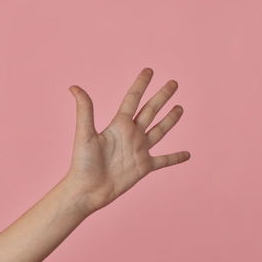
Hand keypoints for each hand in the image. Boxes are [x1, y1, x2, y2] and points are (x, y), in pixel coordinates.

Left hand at [63, 69, 188, 213]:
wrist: (87, 191)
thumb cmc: (82, 164)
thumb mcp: (84, 134)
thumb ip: (85, 110)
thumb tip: (73, 87)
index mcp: (118, 125)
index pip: (133, 99)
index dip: (141, 84)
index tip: (149, 70)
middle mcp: (131, 135)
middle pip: (150, 111)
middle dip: (162, 96)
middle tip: (173, 83)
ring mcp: (139, 151)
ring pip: (159, 131)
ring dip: (170, 120)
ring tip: (180, 108)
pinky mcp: (144, 167)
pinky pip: (164, 161)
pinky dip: (176, 157)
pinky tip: (188, 154)